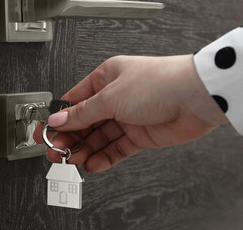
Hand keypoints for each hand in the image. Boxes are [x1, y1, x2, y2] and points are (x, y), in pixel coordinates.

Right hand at [33, 55, 227, 172]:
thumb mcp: (111, 96)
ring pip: (99, 137)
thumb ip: (83, 113)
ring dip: (84, 150)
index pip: (74, 101)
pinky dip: (104, 157)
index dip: (59, 119)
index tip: (45, 133)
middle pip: (85, 121)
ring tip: (71, 161)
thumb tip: (59, 120)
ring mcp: (128, 117)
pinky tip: (93, 164)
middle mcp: (116, 97)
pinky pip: (117, 149)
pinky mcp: (140, 135)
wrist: (197, 97)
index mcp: (106, 79)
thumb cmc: (159, 83)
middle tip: (55, 152)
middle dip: (69, 138)